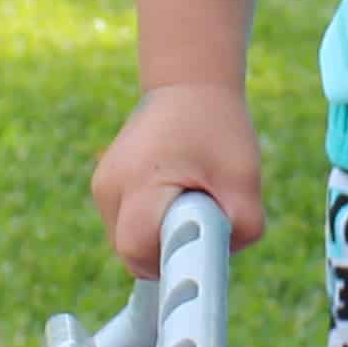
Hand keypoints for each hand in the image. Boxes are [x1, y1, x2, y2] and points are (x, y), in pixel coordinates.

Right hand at [93, 80, 265, 277]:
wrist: (188, 85)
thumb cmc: (217, 126)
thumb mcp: (244, 176)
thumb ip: (243, 225)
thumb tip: (222, 258)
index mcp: (139, 181)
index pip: (138, 250)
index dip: (170, 261)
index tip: (195, 252)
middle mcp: (109, 187)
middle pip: (132, 253)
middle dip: (170, 251)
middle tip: (201, 221)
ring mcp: (103, 188)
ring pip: (130, 244)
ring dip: (162, 237)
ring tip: (189, 201)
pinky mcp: (106, 189)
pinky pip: (129, 227)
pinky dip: (154, 225)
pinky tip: (175, 196)